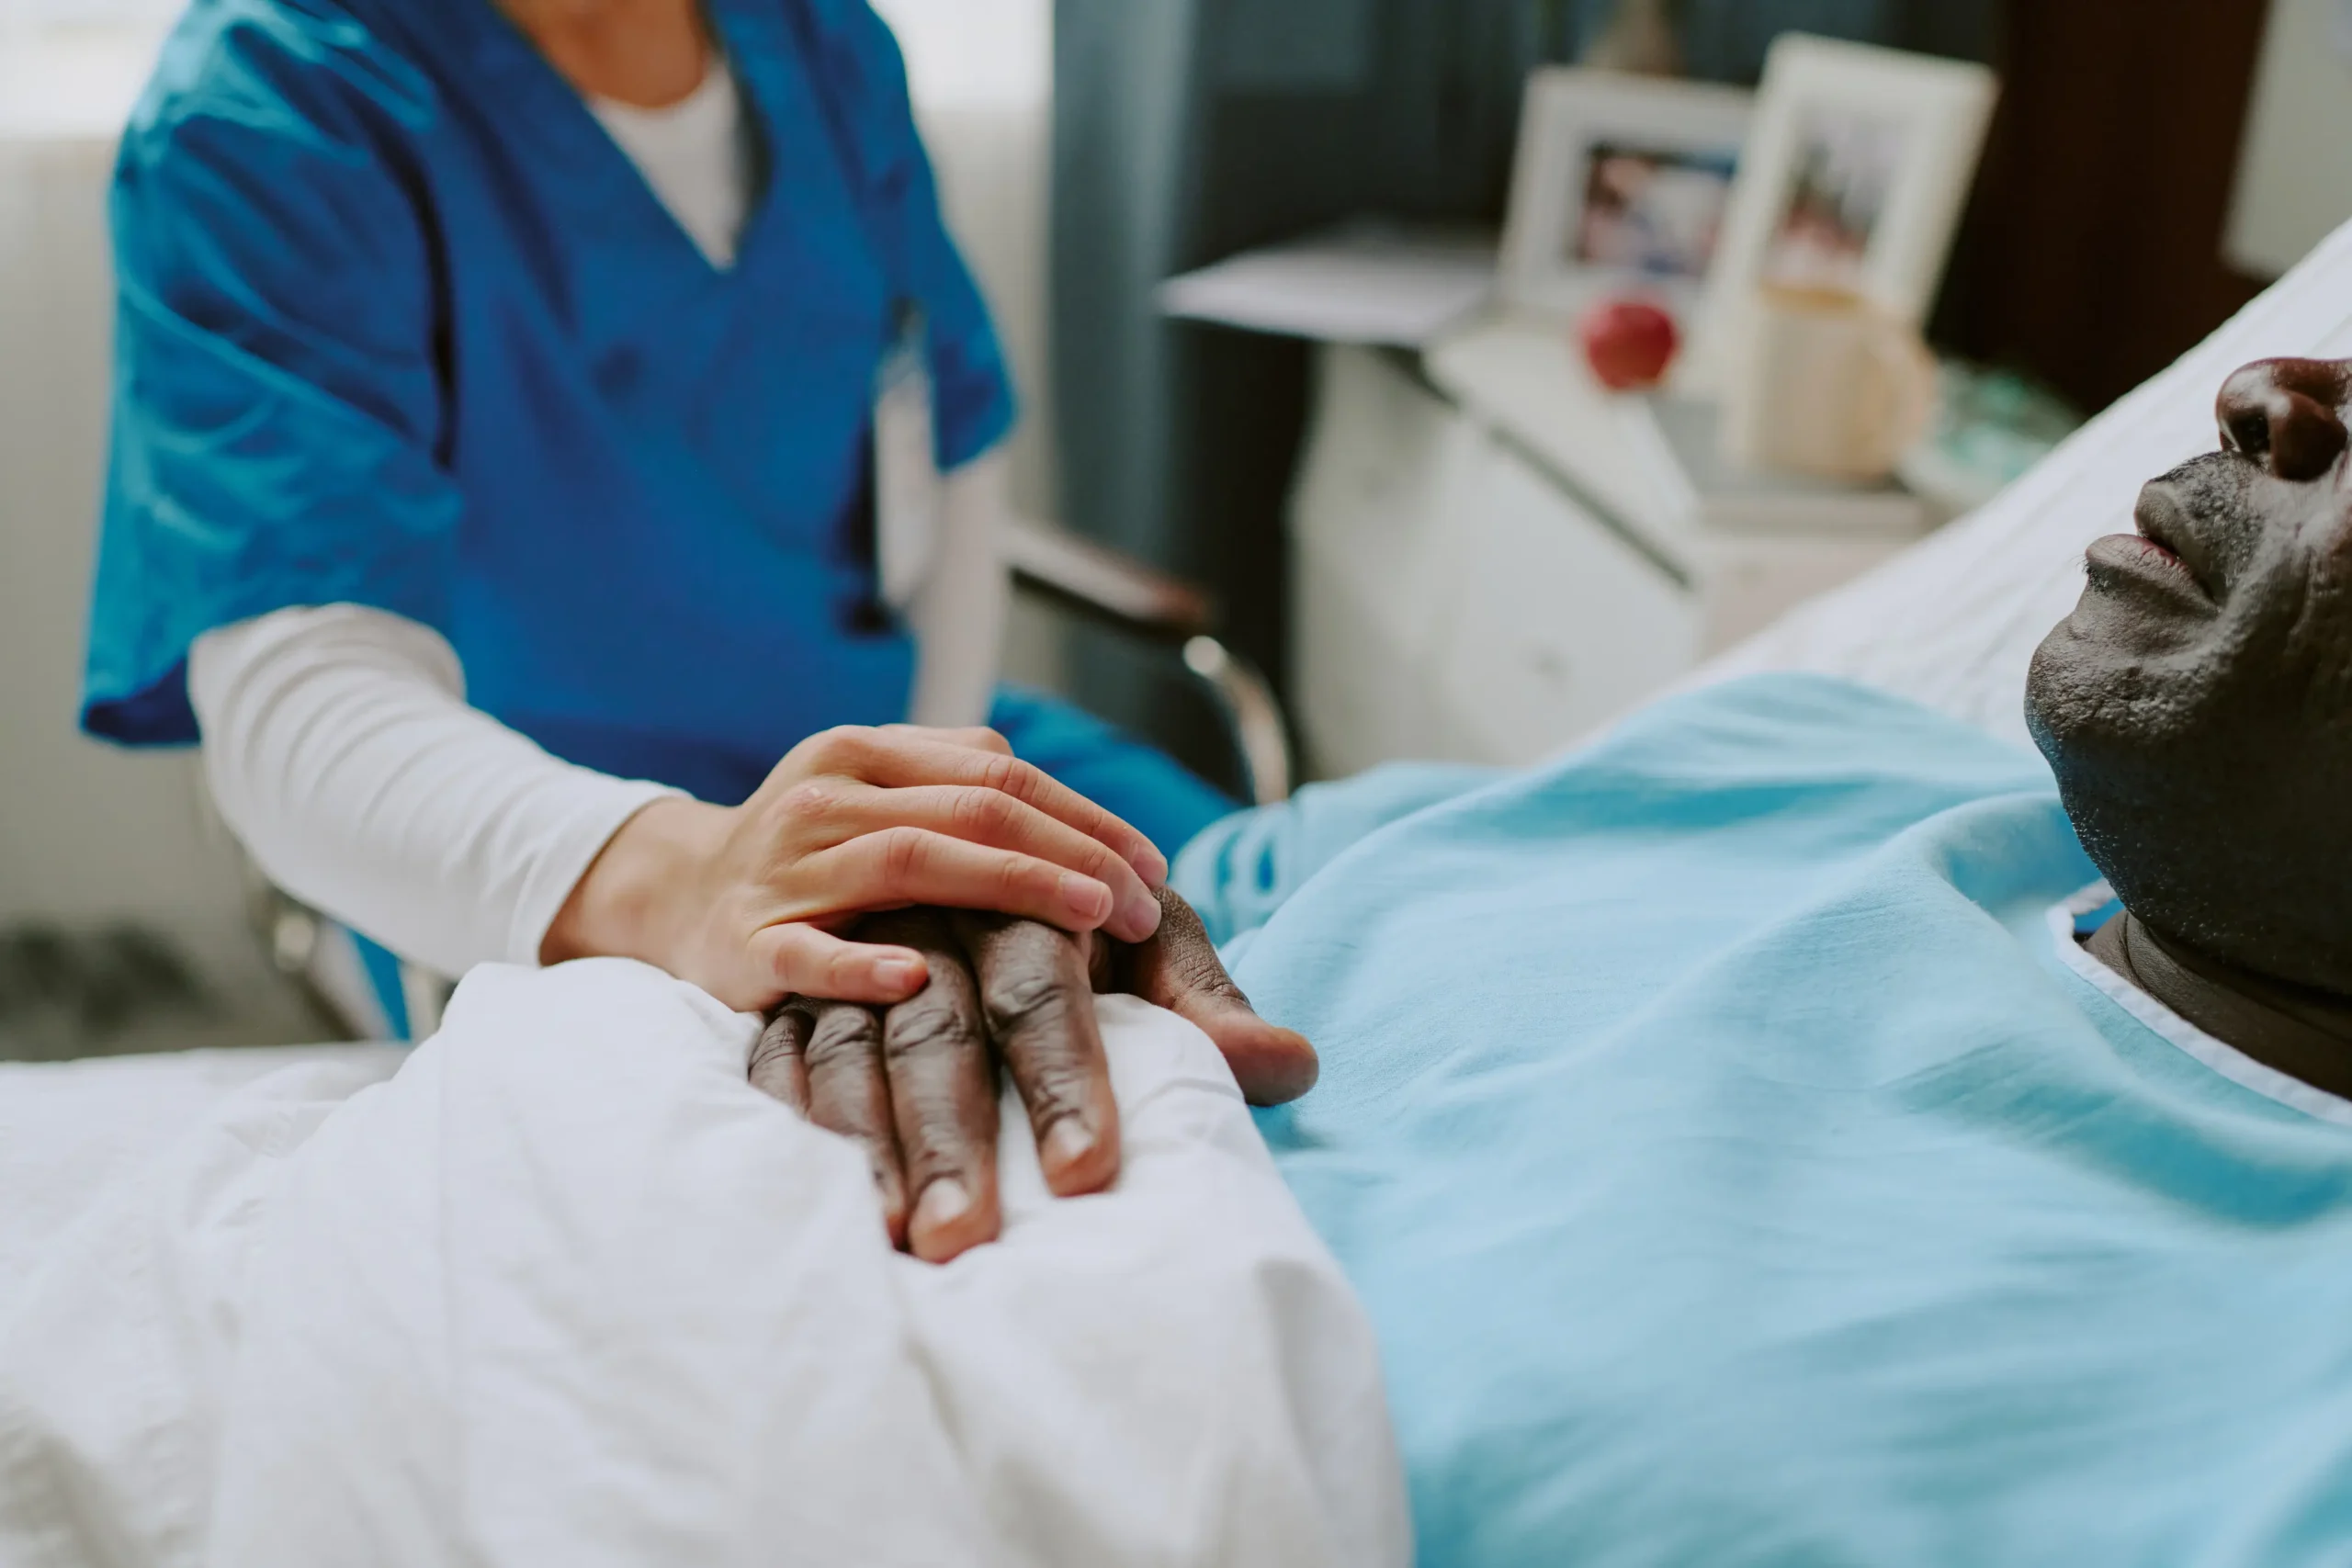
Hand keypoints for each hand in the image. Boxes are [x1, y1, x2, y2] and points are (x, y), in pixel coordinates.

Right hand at [544, 725, 1167, 1012]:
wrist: (669, 895)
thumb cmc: (806, 848)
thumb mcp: (874, 789)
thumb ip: (959, 777)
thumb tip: (1070, 802)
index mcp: (868, 754)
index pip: (1001, 776)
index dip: (1087, 819)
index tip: (1154, 869)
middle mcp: (828, 799)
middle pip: (973, 812)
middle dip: (1073, 857)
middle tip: (1143, 906)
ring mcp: (786, 871)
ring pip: (910, 863)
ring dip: (1010, 890)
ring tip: (1086, 920)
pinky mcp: (747, 946)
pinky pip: (809, 954)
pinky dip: (862, 965)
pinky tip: (916, 977)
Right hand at [750, 888, 1315, 1262]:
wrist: (949, 843)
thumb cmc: (1070, 919)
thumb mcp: (1142, 944)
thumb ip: (1206, 1008)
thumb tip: (1294, 1067)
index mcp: (1025, 904)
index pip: (1041, 993)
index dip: (1064, 1081)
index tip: (1087, 1176)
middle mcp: (931, 919)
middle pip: (938, 1032)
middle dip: (956, 1139)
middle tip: (969, 1241)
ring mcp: (852, 952)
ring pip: (848, 1048)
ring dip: (868, 1144)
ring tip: (894, 1238)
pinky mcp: (786, 985)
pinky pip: (773, 1048)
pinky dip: (786, 1110)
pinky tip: (811, 1184)